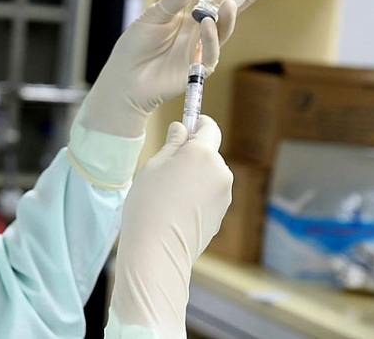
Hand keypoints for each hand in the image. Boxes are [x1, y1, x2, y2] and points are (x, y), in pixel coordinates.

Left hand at [80, 0, 280, 136]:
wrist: (124, 78)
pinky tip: (207, 26)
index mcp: (190, 11)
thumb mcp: (153, 16)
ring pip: (225, 29)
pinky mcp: (198, 67)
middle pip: (232, 8)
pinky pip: (211, 52)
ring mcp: (201, 47)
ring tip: (229, 4)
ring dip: (229, 17)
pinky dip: (211, 39)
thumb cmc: (135, 45)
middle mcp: (200, 27)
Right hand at [106, 116, 231, 336]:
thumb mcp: (154, 165)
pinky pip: (210, 194)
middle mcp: (220, 171)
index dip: (198, 123)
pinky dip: (197, 195)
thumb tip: (182, 129)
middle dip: (191, 155)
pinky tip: (176, 209)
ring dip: (194, 176)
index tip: (186, 126)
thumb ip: (172, 144)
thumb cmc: (149, 203)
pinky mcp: (222, 214)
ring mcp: (224, 195)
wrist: (157, 249)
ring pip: (209, 175)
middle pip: (208, 153)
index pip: (209, 127)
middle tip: (165, 169)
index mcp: (203, 154)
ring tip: (168, 194)